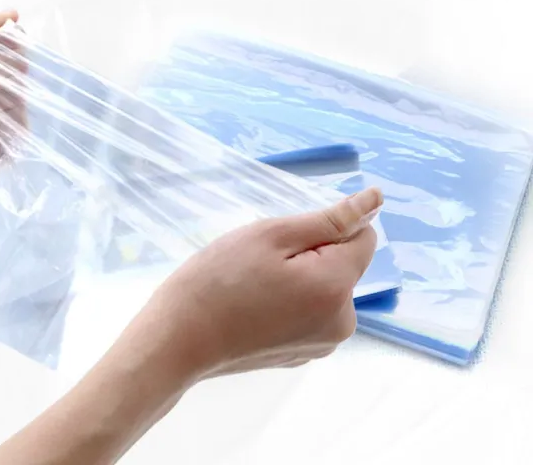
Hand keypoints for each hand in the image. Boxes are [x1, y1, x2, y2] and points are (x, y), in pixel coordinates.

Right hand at [0, 189, 381, 464]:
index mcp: (336, 288)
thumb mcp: (271, 235)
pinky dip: (293, 300)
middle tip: (263, 260)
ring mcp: (324, 344)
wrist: (179, 339)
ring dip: (302, 276)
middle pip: (344, 264)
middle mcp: (342, 322)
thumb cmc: (218, 279)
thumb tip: (376, 200)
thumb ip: (330, 219)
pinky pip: (312, 311)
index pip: (363, 237)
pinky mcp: (304, 354)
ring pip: (327, 286)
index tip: (286, 237)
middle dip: (312, 253)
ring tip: (255, 283)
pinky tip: (256, 305)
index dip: (326, 228)